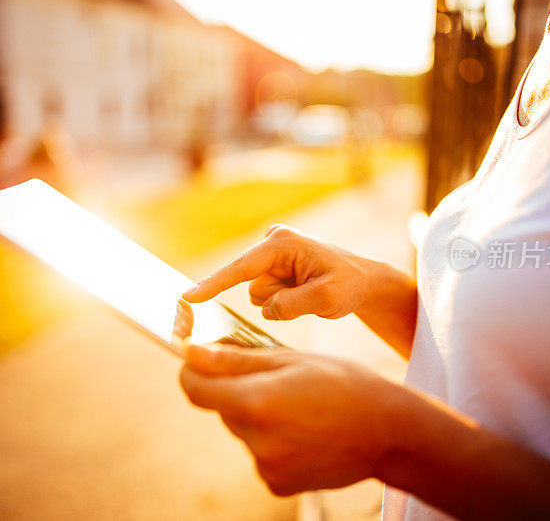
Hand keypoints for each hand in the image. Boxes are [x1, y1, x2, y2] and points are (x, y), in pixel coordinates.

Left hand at [179, 343, 404, 495]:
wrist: (389, 433)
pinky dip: (272, 439)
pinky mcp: (277, 483)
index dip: (194, 370)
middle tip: (276, 378)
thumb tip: (191, 352)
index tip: (203, 359)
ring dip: (257, 414)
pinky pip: (260, 453)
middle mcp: (255, 439)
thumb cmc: (345, 384)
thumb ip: (235, 359)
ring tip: (299, 405)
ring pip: (242, 429)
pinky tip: (304, 430)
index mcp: (255, 401)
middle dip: (238, 389)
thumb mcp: (291, 360)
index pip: (194, 388)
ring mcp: (266, 466)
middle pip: (221, 407)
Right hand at [183, 224, 371, 320]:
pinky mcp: (273, 265)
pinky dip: (283, 301)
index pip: (240, 269)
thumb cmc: (349, 285)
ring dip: (281, 302)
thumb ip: (291, 305)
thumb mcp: (326, 299)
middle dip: (276, 300)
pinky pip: (265, 296)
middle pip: (252, 286)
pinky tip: (304, 292)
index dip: (212, 284)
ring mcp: (272, 253)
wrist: (363, 281)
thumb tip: (267, 308)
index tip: (186, 297)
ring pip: (258, 295)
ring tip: (309, 293)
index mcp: (283, 243)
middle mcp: (273, 242)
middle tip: (310, 295)